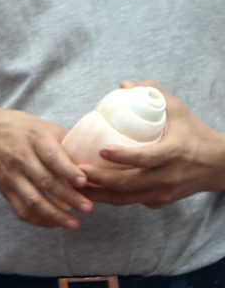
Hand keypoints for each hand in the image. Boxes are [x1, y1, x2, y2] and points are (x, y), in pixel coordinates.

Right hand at [0, 105, 91, 229]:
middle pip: (46, 182)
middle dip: (69, 197)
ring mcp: (11, 177)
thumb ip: (66, 144)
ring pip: (33, 200)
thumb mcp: (46, 128)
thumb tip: (93, 162)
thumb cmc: (24, 130)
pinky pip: (21, 210)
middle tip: (88, 208)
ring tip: (74, 223)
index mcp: (35, 140)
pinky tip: (54, 223)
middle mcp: (21, 159)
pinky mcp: (4, 190)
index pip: (52, 157)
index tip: (84, 182)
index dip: (68, 170)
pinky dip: (38, 220)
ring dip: (54, 214)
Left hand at [86, 88, 224, 208]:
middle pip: (126, 183)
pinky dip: (110, 197)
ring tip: (76, 184)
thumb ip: (154, 94)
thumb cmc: (195, 133)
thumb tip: (124, 85)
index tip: (101, 150)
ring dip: (97, 194)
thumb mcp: (179, 110)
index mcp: (174, 152)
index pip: (145, 157)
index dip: (121, 156)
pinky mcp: (158, 203)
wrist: (216, 164)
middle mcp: (167, 176)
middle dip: (98, 179)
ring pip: (123, 199)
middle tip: (76, 170)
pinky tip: (93, 191)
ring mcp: (162, 193)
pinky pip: (129, 202)